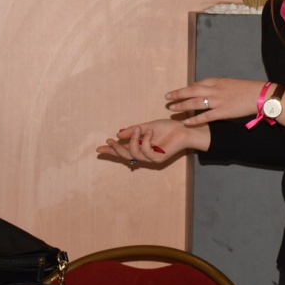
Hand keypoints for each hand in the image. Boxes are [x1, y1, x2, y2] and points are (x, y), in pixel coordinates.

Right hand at [96, 119, 210, 164]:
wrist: (184, 129)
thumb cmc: (168, 128)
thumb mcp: (147, 126)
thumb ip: (133, 131)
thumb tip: (118, 134)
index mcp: (141, 147)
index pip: (123, 150)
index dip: (111, 150)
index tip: (100, 147)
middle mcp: (145, 154)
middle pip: (125, 156)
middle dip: (116, 149)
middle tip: (110, 140)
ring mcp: (151, 158)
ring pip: (134, 153)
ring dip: (134, 140)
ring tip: (139, 129)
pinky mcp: (159, 158)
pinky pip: (146, 152)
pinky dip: (145, 141)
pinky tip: (149, 132)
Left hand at [165, 78, 266, 125]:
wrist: (259, 94)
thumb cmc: (247, 89)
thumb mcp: (230, 83)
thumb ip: (218, 87)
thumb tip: (209, 90)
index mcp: (217, 81)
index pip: (197, 84)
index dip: (186, 89)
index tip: (178, 92)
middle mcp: (215, 89)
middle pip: (191, 91)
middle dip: (178, 94)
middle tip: (167, 97)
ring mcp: (218, 101)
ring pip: (195, 103)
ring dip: (182, 106)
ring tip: (172, 109)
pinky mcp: (223, 112)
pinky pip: (205, 116)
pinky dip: (194, 119)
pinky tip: (186, 122)